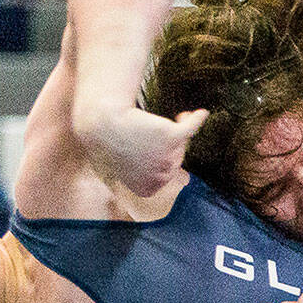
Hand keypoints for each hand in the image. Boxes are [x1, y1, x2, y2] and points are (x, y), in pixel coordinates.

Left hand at [77, 107, 206, 197]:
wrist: (100, 123)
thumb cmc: (109, 143)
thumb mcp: (125, 167)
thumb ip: (147, 173)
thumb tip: (179, 177)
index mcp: (147, 190)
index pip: (165, 174)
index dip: (157, 160)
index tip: (141, 151)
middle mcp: (160, 177)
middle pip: (175, 159)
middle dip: (165, 146)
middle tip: (143, 133)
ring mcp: (167, 157)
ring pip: (180, 144)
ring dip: (171, 131)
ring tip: (150, 123)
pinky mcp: (172, 137)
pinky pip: (190, 129)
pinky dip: (196, 120)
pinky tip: (201, 113)